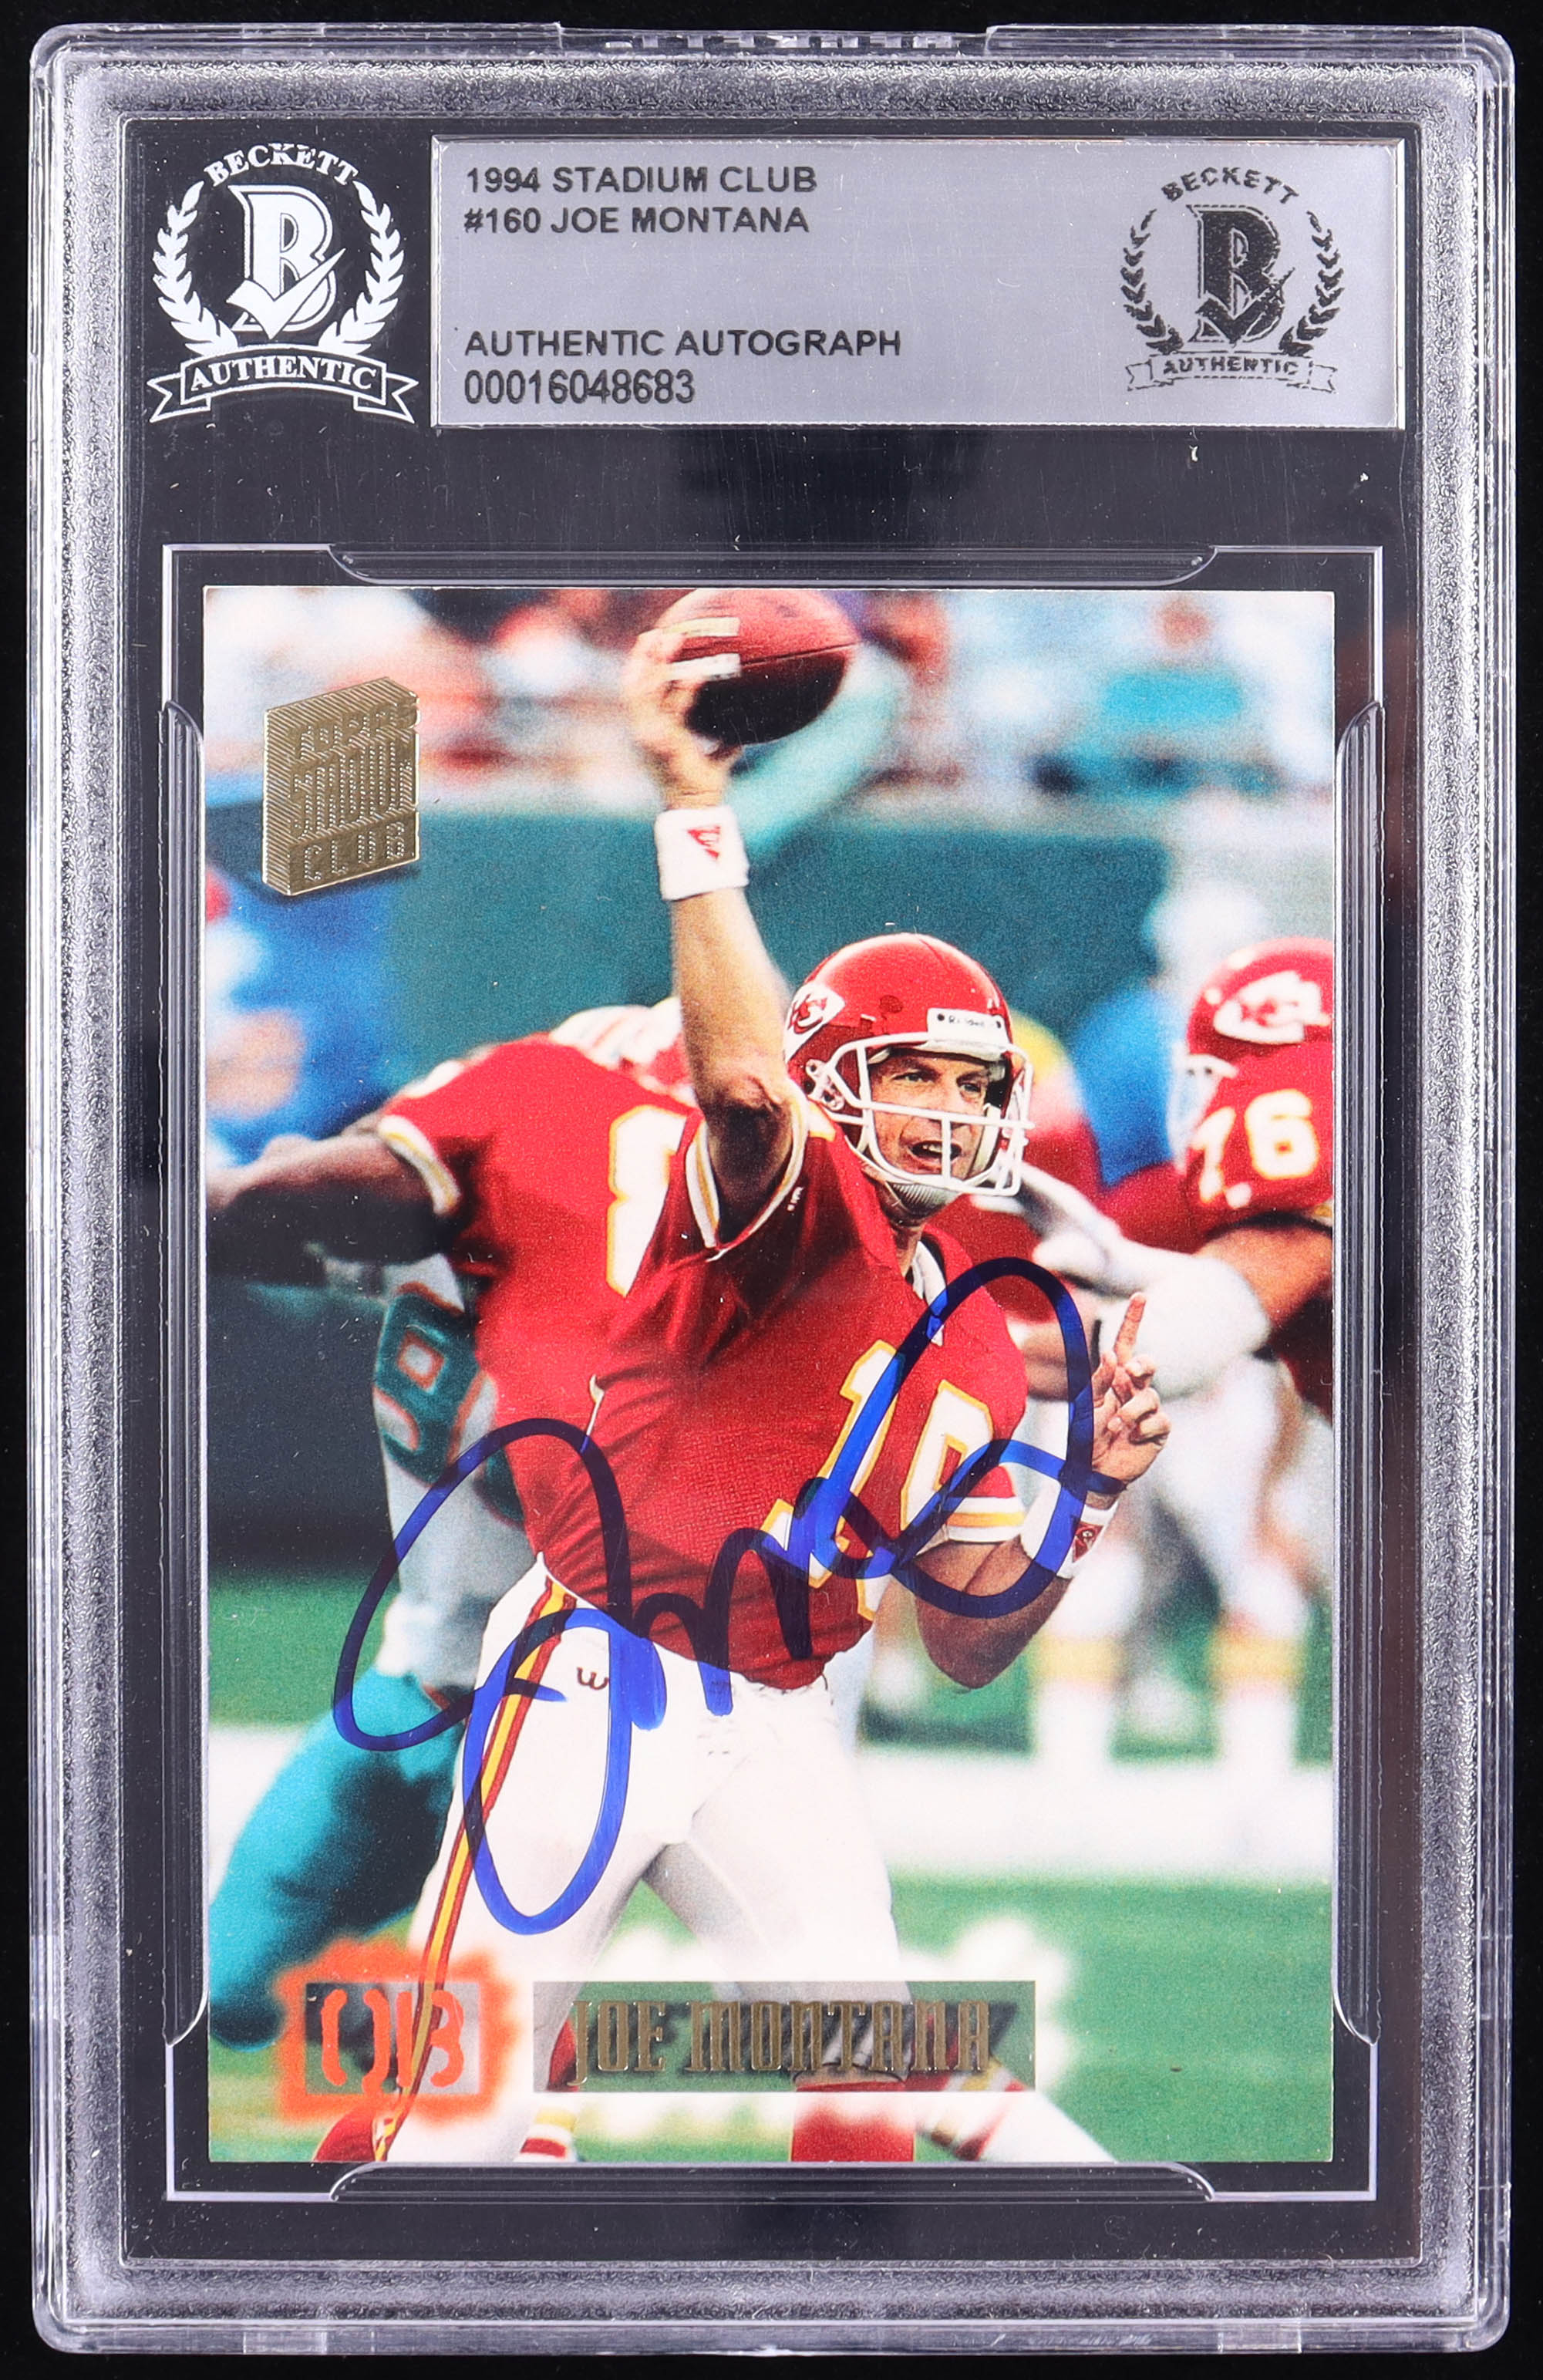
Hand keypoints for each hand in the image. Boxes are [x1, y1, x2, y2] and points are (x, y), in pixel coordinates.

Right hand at [621, 625, 740, 806]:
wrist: (697, 810)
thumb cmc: (702, 787)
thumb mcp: (713, 760)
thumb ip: (722, 745)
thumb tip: (741, 736)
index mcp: (649, 732)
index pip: (635, 693)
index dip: (638, 667)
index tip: (648, 644)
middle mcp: (644, 732)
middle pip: (634, 685)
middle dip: (644, 657)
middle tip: (657, 632)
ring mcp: (651, 737)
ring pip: (647, 691)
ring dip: (659, 664)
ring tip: (673, 641)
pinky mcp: (665, 743)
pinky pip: (674, 708)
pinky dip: (685, 689)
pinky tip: (699, 673)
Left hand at [1086, 1293, 1169, 1499]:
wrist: (1092, 1470)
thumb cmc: (1086, 1436)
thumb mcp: (1086, 1406)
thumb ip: (1099, 1380)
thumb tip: (1113, 1354)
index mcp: (1115, 1378)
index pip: (1126, 1345)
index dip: (1133, 1321)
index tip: (1140, 1297)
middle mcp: (1134, 1389)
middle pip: (1148, 1364)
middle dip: (1142, 1366)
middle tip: (1128, 1375)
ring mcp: (1149, 1409)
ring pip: (1150, 1396)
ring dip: (1130, 1411)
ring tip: (1115, 1427)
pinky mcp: (1158, 1430)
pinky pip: (1158, 1420)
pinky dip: (1141, 1428)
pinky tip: (1131, 1438)